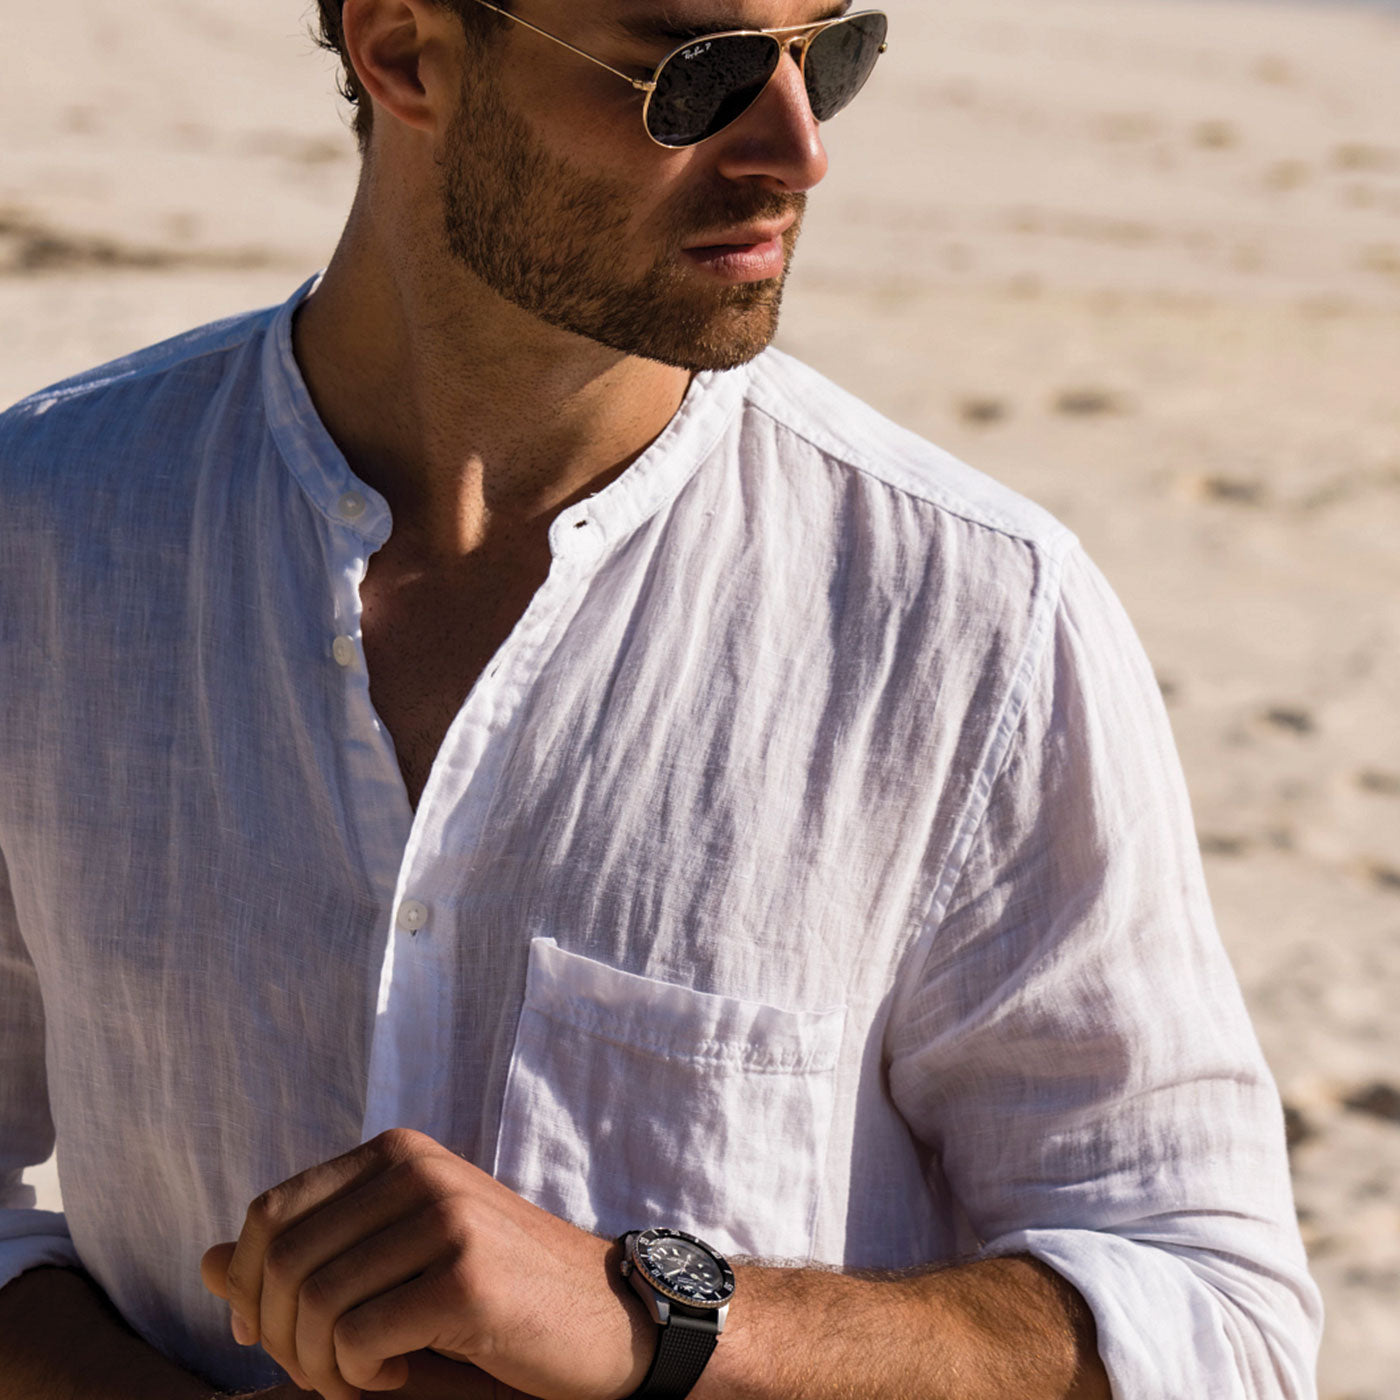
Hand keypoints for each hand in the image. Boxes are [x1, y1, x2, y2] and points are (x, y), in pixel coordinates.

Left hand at [200, 1130, 648, 1399]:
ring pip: (312, 1304)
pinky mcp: (465, 1276)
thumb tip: (207, 1263)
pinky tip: (400, 1371)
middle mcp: (416, 1169)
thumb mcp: (395, 1263)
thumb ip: (307, 1260)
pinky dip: (359, 1378)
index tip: (278, 1341)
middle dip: (282, 1339)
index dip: (253, 1289)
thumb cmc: (498, 1293)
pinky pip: (356, 1339)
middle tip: (328, 1373)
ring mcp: (444, 1216)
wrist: (610, 1317)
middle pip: (281, 1262)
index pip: (270, 1213)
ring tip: (364, 1377)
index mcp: (397, 1153)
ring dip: (320, 1367)